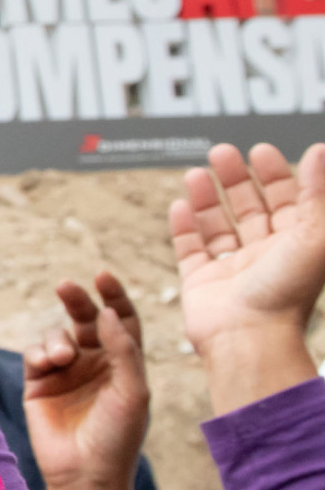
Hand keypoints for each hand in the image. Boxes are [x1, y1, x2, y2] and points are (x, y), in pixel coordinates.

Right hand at [22, 273, 149, 489]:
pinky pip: (35, 353)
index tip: (102, 276)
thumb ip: (124, 350)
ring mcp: (66, 372)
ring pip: (57, 334)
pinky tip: (48, 366)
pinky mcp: (38, 383)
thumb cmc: (118, 437)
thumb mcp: (133, 392)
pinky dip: (40, 353)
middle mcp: (95, 363)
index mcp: (124, 364)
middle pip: (86, 319)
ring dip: (58, 339)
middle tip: (67, 286)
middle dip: (77, 301)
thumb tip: (107, 312)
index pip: (121, 321)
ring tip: (62, 358)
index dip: (114, 296)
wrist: (84, 474)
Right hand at [170, 141, 324, 414]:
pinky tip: (180, 205)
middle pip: (251, 210)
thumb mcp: (313, 235)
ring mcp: (232, 270)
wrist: (249, 338)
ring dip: (207, 198)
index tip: (261, 151)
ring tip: (197, 173)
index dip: (277, 176)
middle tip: (222, 153)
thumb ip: (318, 193)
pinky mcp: (201, 283)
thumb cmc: (287, 293)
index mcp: (296, 248)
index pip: (288, 204)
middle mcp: (266, 257)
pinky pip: (191, 249)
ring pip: (218, 226)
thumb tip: (319, 151)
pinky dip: (185, 226)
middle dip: (237, 179)